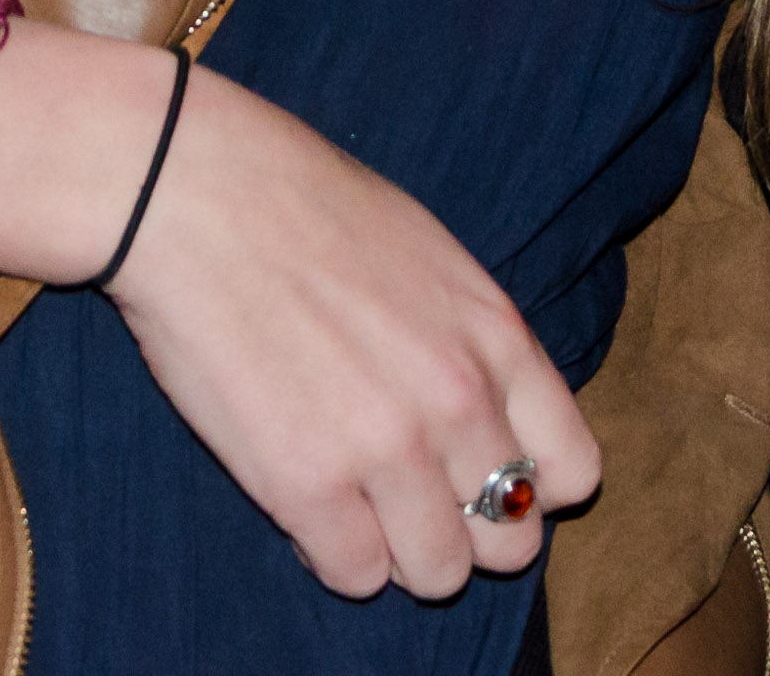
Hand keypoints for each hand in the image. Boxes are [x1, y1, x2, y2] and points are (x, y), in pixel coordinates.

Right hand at [85, 68, 597, 600]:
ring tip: (358, 507)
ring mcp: (386, 449)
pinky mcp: (307, 486)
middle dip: (467, 531)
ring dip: (401, 552)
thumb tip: (487, 416)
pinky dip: (332, 553)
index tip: (483, 476)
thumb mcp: (430, 255)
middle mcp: (458, 402)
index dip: (533, 488)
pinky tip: (306, 503)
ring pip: (438, 574)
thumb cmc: (303, 207)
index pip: (573, 473)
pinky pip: (354, 575)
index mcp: (495, 338)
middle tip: (413, 501)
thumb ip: (471, 342)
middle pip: (512, 540)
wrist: (195, 194)